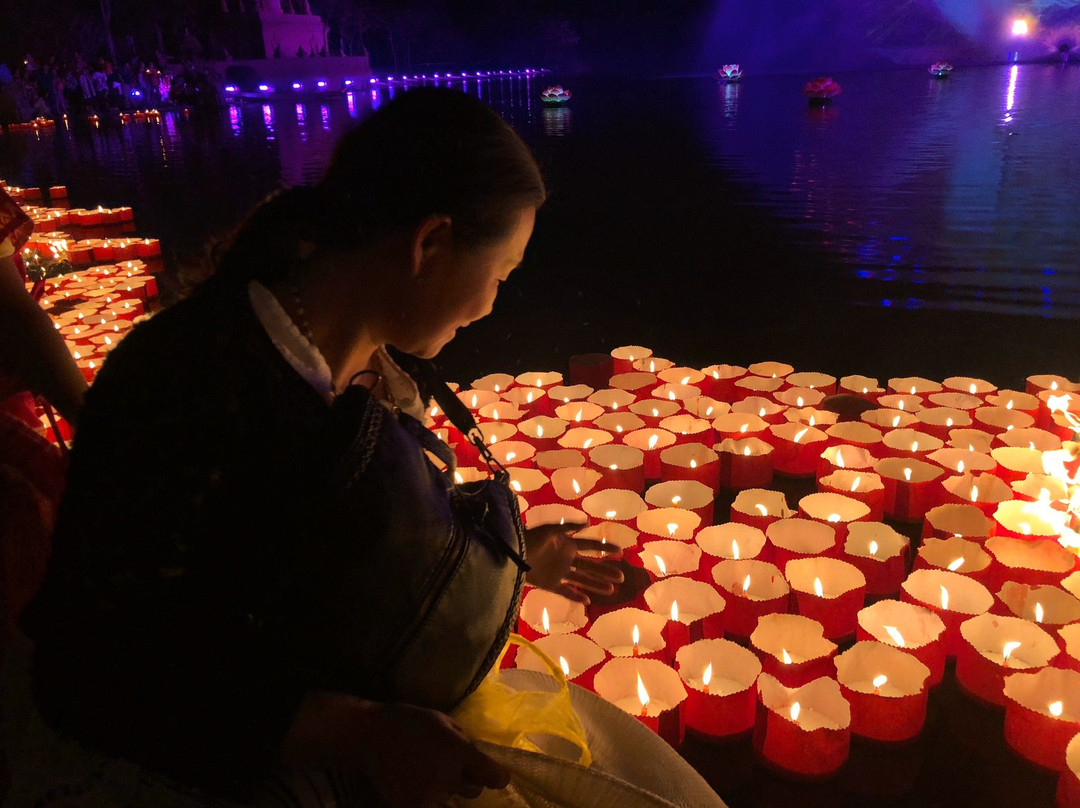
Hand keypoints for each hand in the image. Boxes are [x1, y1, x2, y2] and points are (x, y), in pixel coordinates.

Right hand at [281, 694, 509, 806]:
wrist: (370, 736)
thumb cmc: (408, 721)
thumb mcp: (442, 720)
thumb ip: (462, 740)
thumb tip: (474, 754)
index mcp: (460, 752)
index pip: (495, 777)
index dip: (497, 776)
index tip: (493, 774)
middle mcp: (450, 777)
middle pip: (474, 790)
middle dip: (468, 780)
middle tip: (452, 769)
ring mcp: (431, 795)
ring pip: (452, 799)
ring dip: (446, 789)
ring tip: (428, 774)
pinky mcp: (412, 807)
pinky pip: (432, 807)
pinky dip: (428, 799)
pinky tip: (416, 784)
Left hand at [524, 522, 622, 603]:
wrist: (513, 553)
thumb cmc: (530, 539)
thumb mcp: (550, 530)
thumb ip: (568, 526)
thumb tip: (588, 522)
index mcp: (568, 545)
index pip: (591, 546)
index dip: (605, 548)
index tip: (620, 551)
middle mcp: (567, 559)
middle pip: (591, 566)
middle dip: (606, 571)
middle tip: (622, 577)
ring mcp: (560, 573)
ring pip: (582, 580)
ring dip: (596, 584)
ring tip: (612, 590)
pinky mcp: (550, 584)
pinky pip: (566, 592)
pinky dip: (575, 596)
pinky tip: (587, 601)